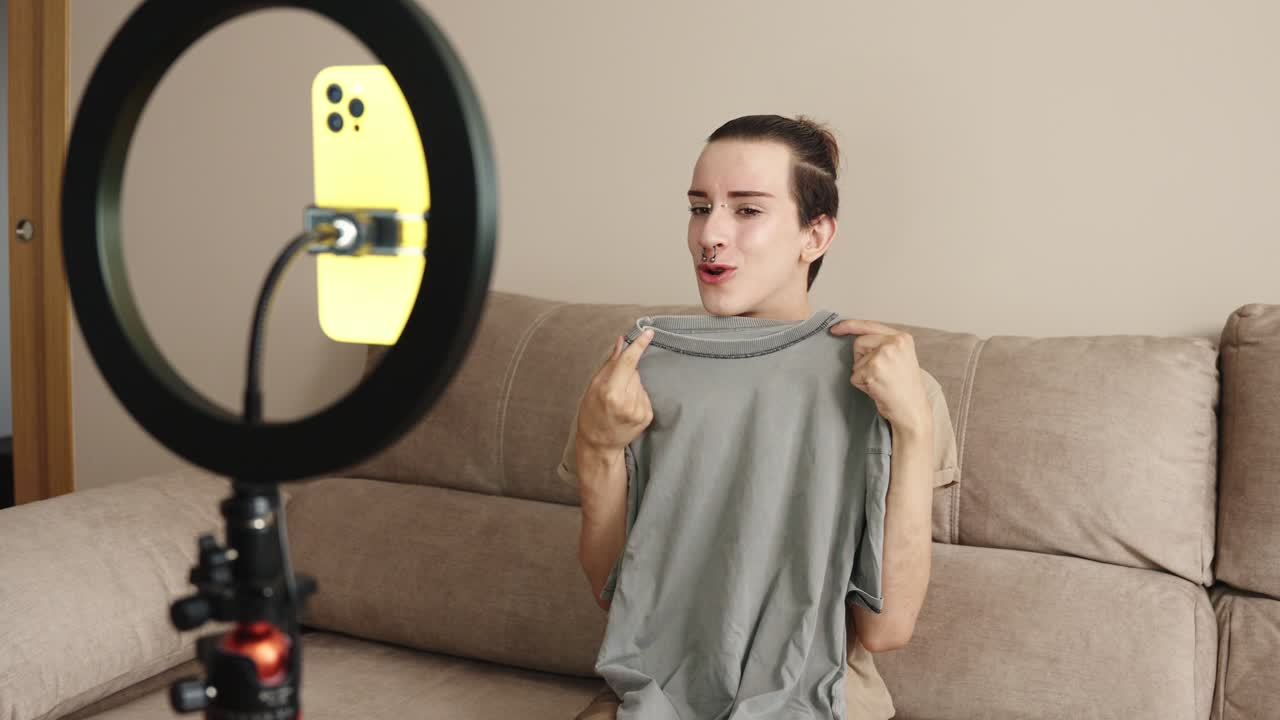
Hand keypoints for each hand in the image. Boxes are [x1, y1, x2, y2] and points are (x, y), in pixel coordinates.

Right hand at [576, 328, 657, 454]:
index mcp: (610, 392)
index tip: (649, 332)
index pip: (628, 362)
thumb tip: (622, 341)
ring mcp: (639, 411)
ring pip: (641, 384)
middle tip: (613, 387)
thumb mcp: (594, 386)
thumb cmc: (591, 413)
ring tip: (619, 401)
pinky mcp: (647, 417)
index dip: (639, 346)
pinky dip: (637, 397)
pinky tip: (627, 408)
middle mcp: (627, 402)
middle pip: (634, 372)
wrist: (599, 444)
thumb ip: (610, 363)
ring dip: (632, 386)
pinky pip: (645, 395)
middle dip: (626, 374)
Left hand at [829, 319, 930, 434]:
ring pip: (856, 361)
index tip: (835, 329)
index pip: (870, 325)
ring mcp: (883, 356)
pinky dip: (862, 385)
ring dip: (863, 374)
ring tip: (881, 382)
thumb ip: (883, 344)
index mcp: (902, 338)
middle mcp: (894, 343)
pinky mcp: (873, 370)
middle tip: (880, 374)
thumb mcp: (900, 357)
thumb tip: (857, 339)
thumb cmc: (905, 387)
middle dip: (862, 359)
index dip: (849, 326)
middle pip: (859, 342)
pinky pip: (855, 376)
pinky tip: (878, 389)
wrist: (912, 409)